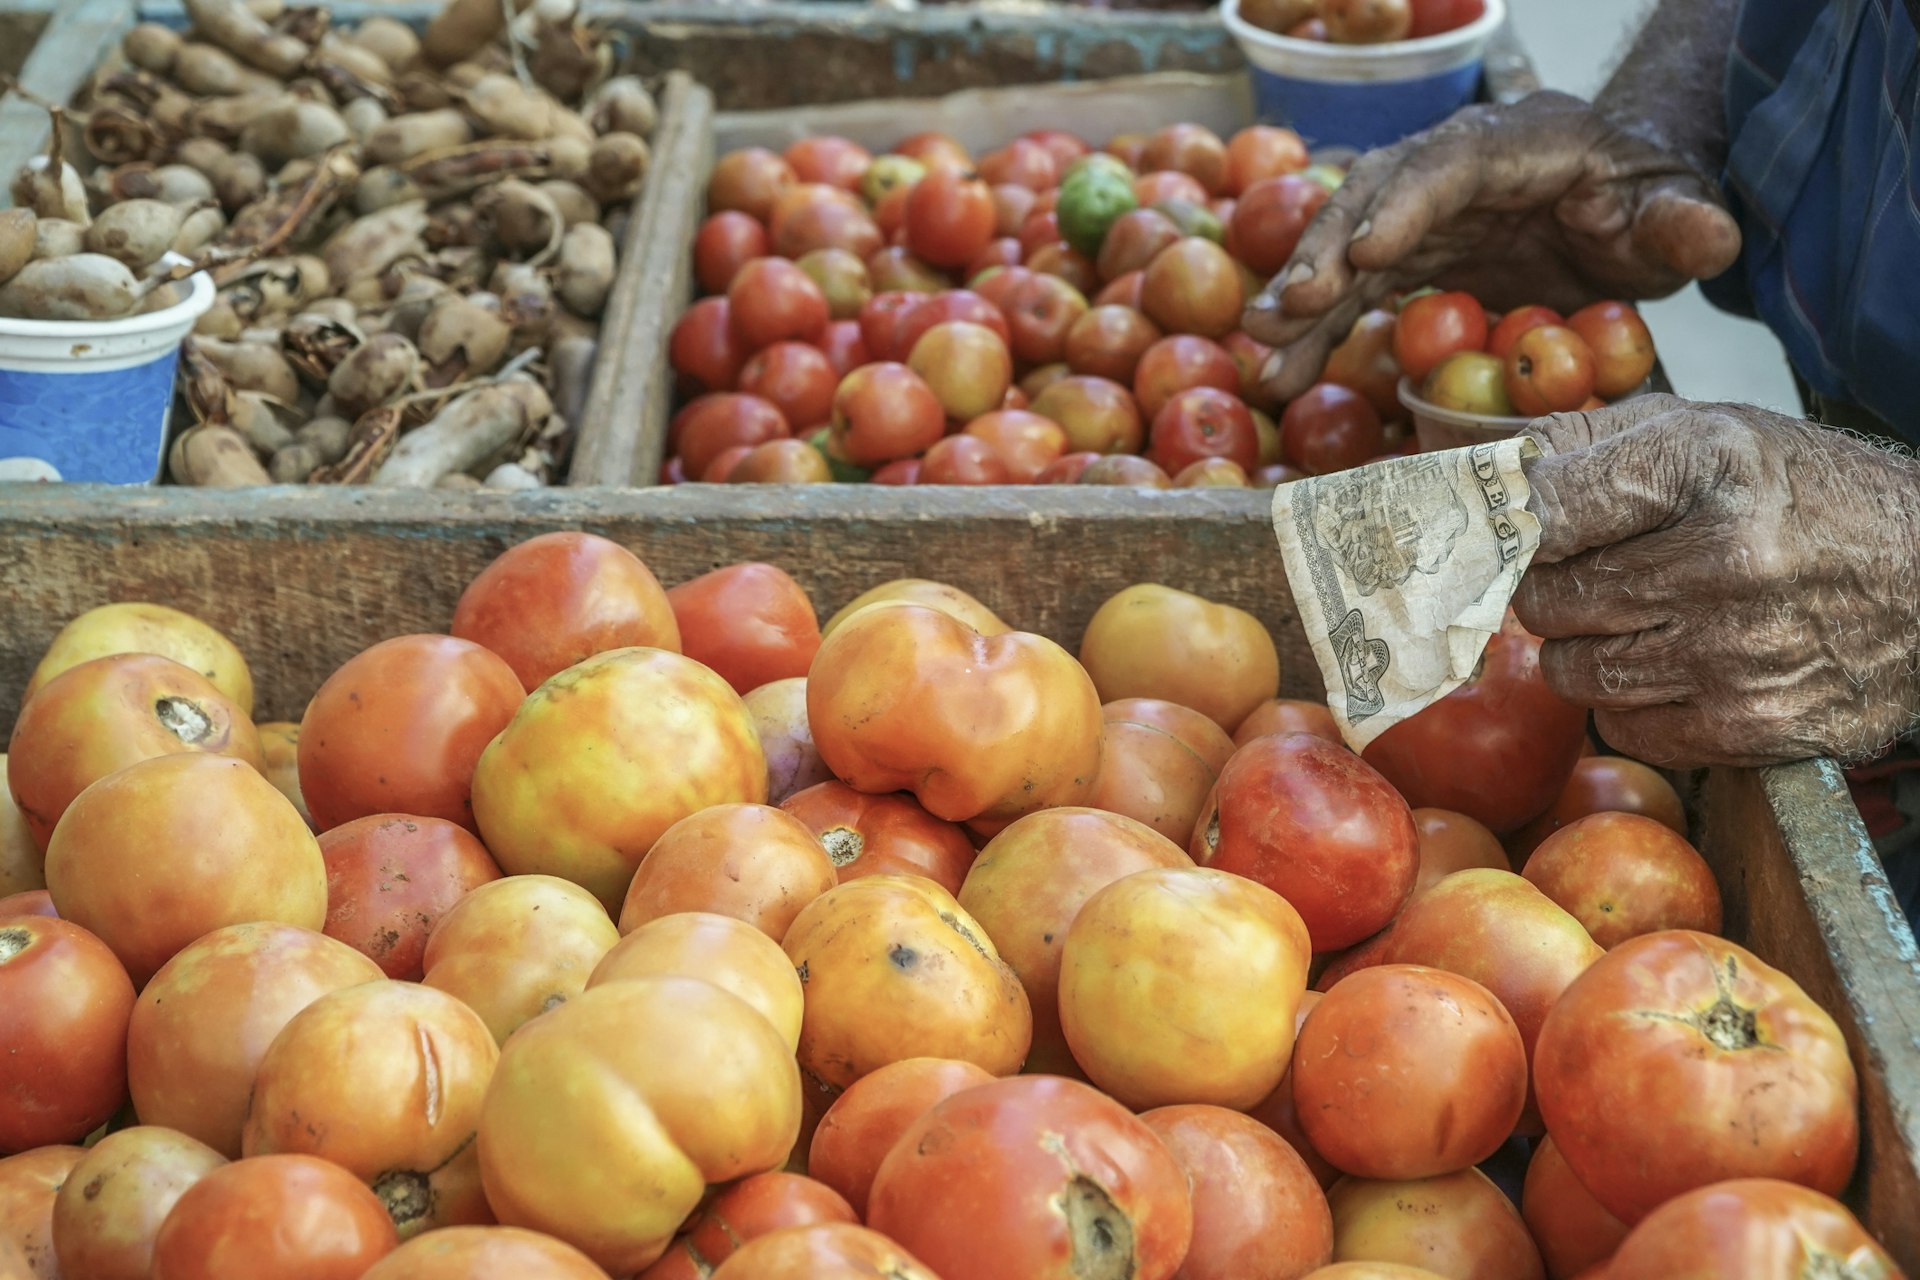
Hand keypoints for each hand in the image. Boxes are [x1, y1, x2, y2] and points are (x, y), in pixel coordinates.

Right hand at [1241, 92, 1742, 400]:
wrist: (1622, 206)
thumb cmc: (1647, 205)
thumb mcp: (1679, 212)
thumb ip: (1688, 223)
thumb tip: (1705, 236)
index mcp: (1523, 140)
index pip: (1454, 160)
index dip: (1408, 201)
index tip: (1371, 250)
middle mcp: (1455, 164)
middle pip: (1377, 192)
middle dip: (1329, 247)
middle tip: (1293, 304)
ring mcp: (1422, 207)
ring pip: (1348, 240)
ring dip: (1303, 294)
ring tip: (1264, 346)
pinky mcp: (1407, 251)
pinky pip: (1351, 285)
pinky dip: (1314, 326)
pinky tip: (1281, 369)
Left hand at [1511, 395, 1919, 767]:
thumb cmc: (1802, 498)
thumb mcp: (1708, 430)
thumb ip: (1584, 444)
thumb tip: (1484, 475)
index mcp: (1710, 466)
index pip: (1545, 509)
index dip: (1515, 524)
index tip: (1515, 530)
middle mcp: (1725, 561)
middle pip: (1544, 599)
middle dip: (1552, 588)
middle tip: (1593, 573)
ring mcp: (1737, 653)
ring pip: (1571, 672)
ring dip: (1587, 648)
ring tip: (1643, 617)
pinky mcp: (1751, 726)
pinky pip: (1622, 728)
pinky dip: (1631, 703)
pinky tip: (1679, 664)